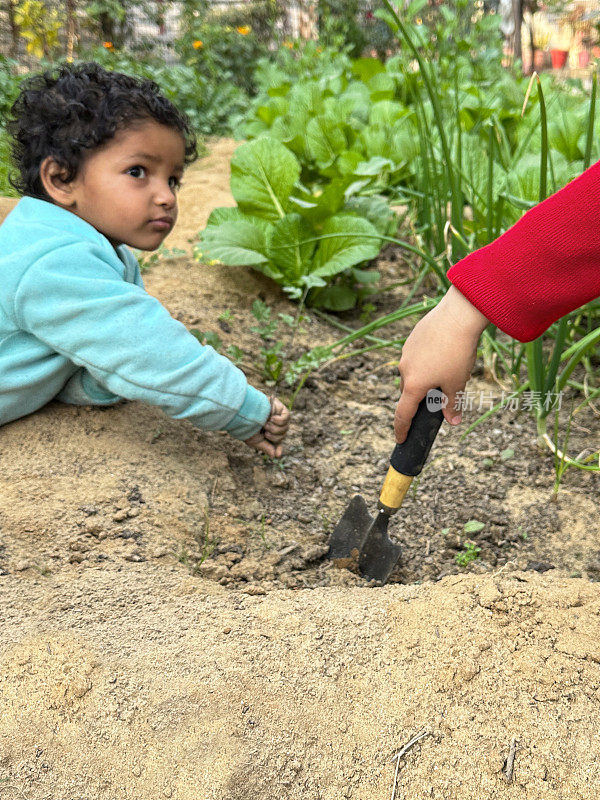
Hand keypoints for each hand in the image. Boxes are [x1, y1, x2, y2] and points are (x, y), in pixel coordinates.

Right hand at [244, 397, 289, 457]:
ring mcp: (277, 416)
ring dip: (276, 429)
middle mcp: (272, 424)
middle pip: (282, 436)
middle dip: (275, 437)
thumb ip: (266, 447)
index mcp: (266, 431)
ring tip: (266, 424)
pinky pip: (286, 417)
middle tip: (266, 433)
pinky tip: (272, 418)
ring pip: (285, 428)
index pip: (276, 442)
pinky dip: (280, 420)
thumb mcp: (255, 441)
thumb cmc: (247, 427)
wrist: (245, 413)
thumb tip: (274, 456)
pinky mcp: (280, 408)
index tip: (278, 455)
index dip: (278, 448)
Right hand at [394, 286, 487, 442]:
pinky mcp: (412, 339)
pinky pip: (416, 357)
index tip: (401, 439)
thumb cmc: (458, 353)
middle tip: (439, 396)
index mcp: (414, 385)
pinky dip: (425, 361)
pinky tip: (444, 353)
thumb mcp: (457, 383)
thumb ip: (452, 404)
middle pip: (408, 392)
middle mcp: (404, 370)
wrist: (458, 316)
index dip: (402, 429)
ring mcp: (406, 353)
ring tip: (447, 369)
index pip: (403, 414)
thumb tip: (453, 421)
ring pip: (412, 373)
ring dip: (424, 378)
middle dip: (420, 398)